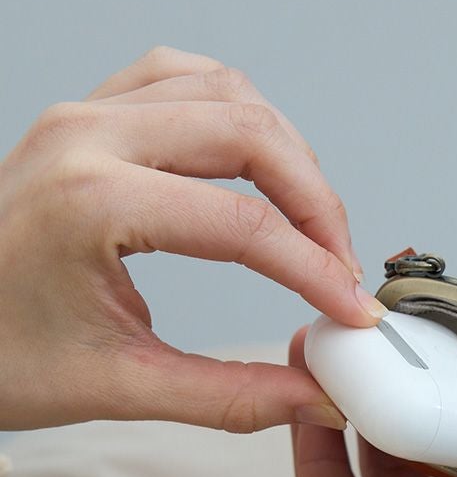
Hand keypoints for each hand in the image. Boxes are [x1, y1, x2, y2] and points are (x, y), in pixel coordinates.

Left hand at [0, 46, 384, 431]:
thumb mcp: (117, 387)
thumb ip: (231, 396)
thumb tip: (315, 397)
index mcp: (90, 201)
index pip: (244, 228)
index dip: (317, 273)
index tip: (352, 312)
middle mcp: (88, 136)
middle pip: (252, 136)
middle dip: (318, 205)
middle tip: (342, 267)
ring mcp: (85, 114)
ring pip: (226, 93)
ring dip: (286, 152)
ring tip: (310, 219)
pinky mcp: (89, 114)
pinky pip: (183, 79)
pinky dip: (237, 114)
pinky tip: (255, 161)